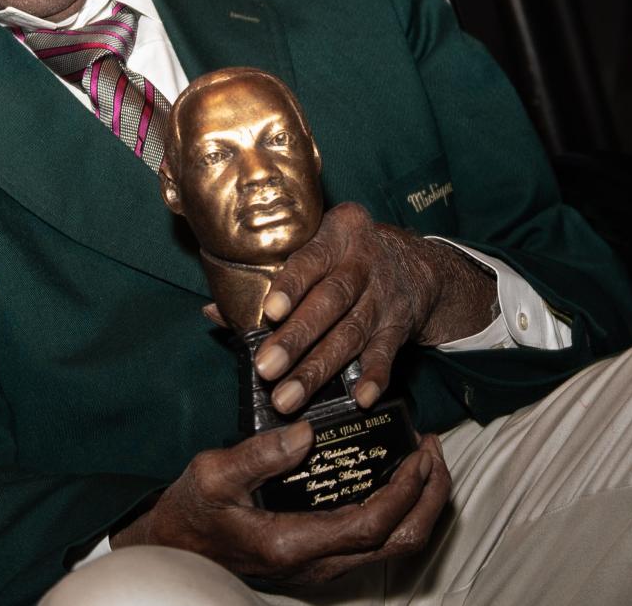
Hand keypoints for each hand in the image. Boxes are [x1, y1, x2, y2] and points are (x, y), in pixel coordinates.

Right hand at [111, 422, 449, 583]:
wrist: (177, 546)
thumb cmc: (192, 510)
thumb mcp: (213, 475)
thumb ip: (258, 455)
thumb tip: (305, 432)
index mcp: (294, 544)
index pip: (371, 525)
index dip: (405, 492)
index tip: (419, 453)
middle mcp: (318, 563)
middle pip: (399, 543)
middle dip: (430, 498)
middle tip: (433, 450)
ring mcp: (322, 564)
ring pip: (395, 547)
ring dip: (421, 505)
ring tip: (424, 459)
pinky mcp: (321, 555)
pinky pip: (378, 541)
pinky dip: (400, 510)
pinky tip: (394, 475)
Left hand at [254, 203, 495, 413]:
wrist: (418, 265)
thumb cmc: (344, 256)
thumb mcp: (316, 248)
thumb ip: (268, 277)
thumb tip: (213, 311)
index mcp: (338, 233)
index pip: (311, 259)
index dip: (291, 286)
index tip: (269, 312)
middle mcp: (364, 261)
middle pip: (330, 301)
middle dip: (297, 338)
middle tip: (266, 368)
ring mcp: (385, 294)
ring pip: (352, 333)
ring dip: (319, 368)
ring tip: (288, 397)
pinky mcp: (401, 325)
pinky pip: (388, 353)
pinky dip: (374, 377)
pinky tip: (359, 398)